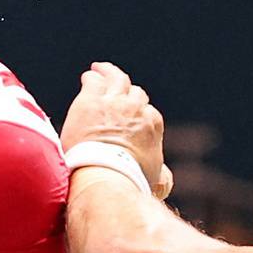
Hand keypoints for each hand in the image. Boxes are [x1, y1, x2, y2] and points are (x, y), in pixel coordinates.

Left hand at [62, 62, 174, 198]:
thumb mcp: (155, 182)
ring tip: (100, 70)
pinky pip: (93, 82)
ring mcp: (113, 102)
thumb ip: (162, 178)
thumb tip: (164, 181)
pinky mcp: (90, 100)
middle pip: (133, 93)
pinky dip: (92, 78)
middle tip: (118, 92)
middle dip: (126, 93)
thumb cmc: (130, 181)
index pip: (147, 112)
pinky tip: (88, 77)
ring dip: (109, 73)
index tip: (130, 118)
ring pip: (115, 79)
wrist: (106, 174)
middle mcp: (135, 109)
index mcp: (152, 124)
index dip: (137, 114)